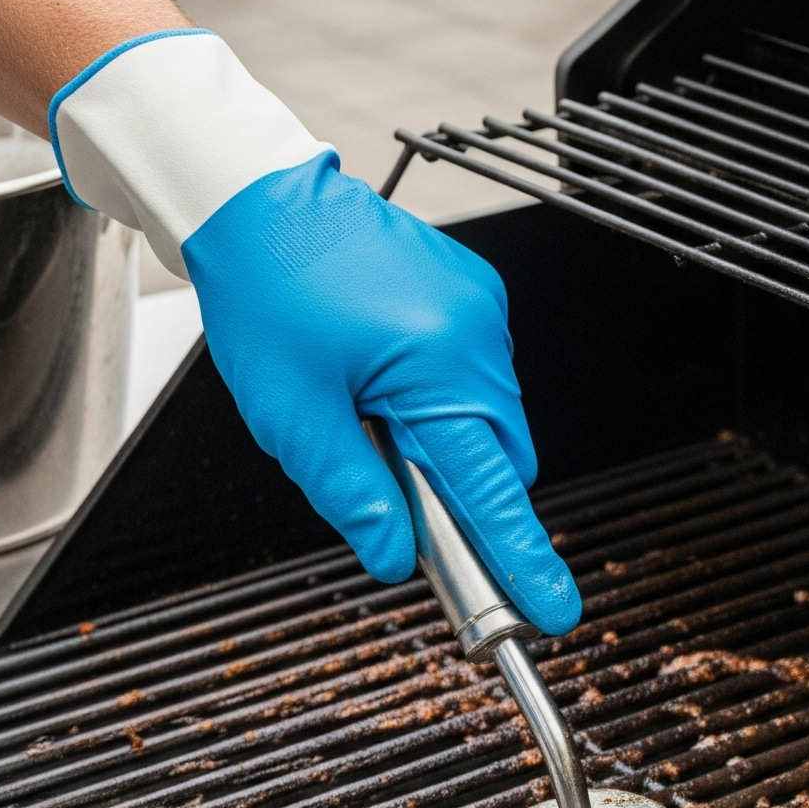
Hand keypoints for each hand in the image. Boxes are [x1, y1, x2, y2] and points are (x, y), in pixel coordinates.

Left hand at [49, 31, 580, 634]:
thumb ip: (354, 496)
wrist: (254, 196)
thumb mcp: (294, 418)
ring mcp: (480, 310)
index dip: (522, 561)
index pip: (493, 492)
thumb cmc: (267, 292)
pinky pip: (474, 375)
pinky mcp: (471, 295)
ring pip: (486, 420)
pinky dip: (440, 398)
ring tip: (363, 412)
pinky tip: (378, 378)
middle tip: (398, 503)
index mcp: (439, 368)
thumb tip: (395, 558)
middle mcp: (477, 336)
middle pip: (500, 459)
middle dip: (460, 493)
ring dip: (441, 442)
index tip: (554, 611)